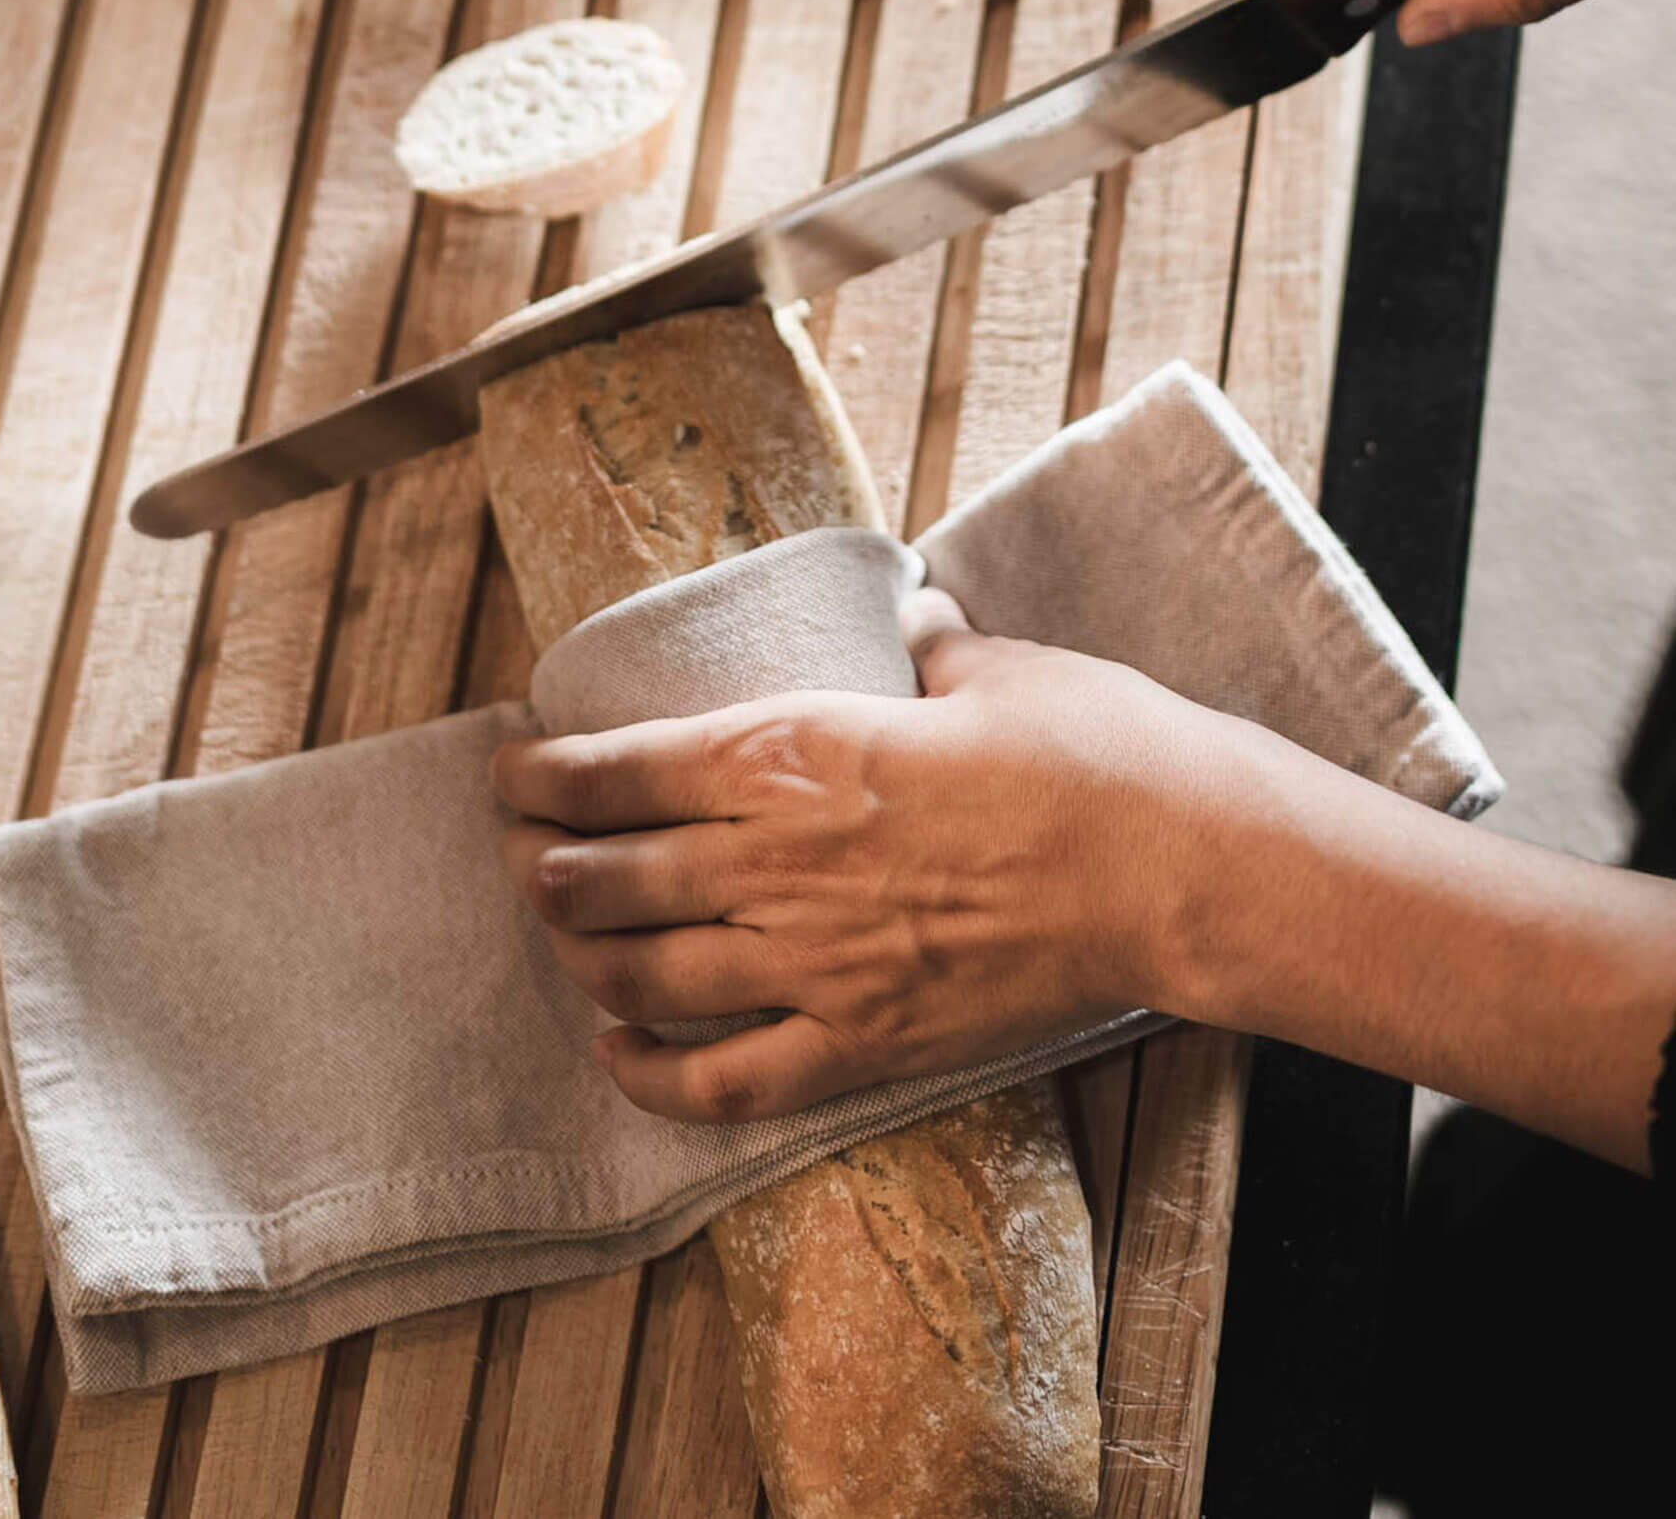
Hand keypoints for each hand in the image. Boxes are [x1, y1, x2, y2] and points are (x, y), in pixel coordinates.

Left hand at [489, 590, 1251, 1121]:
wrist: (1183, 868)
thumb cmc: (1094, 748)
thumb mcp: (994, 663)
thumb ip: (925, 643)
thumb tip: (911, 615)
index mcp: (798, 750)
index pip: (623, 769)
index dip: (546, 774)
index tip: (510, 768)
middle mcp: (781, 860)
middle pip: (608, 874)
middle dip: (542, 864)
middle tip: (519, 853)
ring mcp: (817, 961)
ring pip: (644, 971)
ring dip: (579, 952)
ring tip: (558, 932)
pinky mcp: (866, 1041)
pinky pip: (727, 1077)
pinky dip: (654, 1072)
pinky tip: (614, 1050)